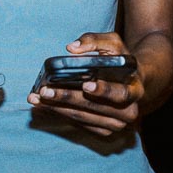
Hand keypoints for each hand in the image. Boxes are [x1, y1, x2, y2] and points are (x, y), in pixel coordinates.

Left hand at [27, 32, 143, 137]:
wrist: (132, 83)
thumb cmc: (121, 61)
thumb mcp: (114, 45)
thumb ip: (95, 41)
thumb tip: (71, 48)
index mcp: (135, 90)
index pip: (120, 94)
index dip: (103, 91)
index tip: (86, 85)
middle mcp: (128, 112)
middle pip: (94, 108)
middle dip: (67, 98)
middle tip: (45, 91)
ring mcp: (115, 125)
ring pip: (82, 117)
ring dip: (57, 108)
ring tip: (37, 98)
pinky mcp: (103, 131)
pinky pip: (78, 124)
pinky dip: (59, 114)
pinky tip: (43, 105)